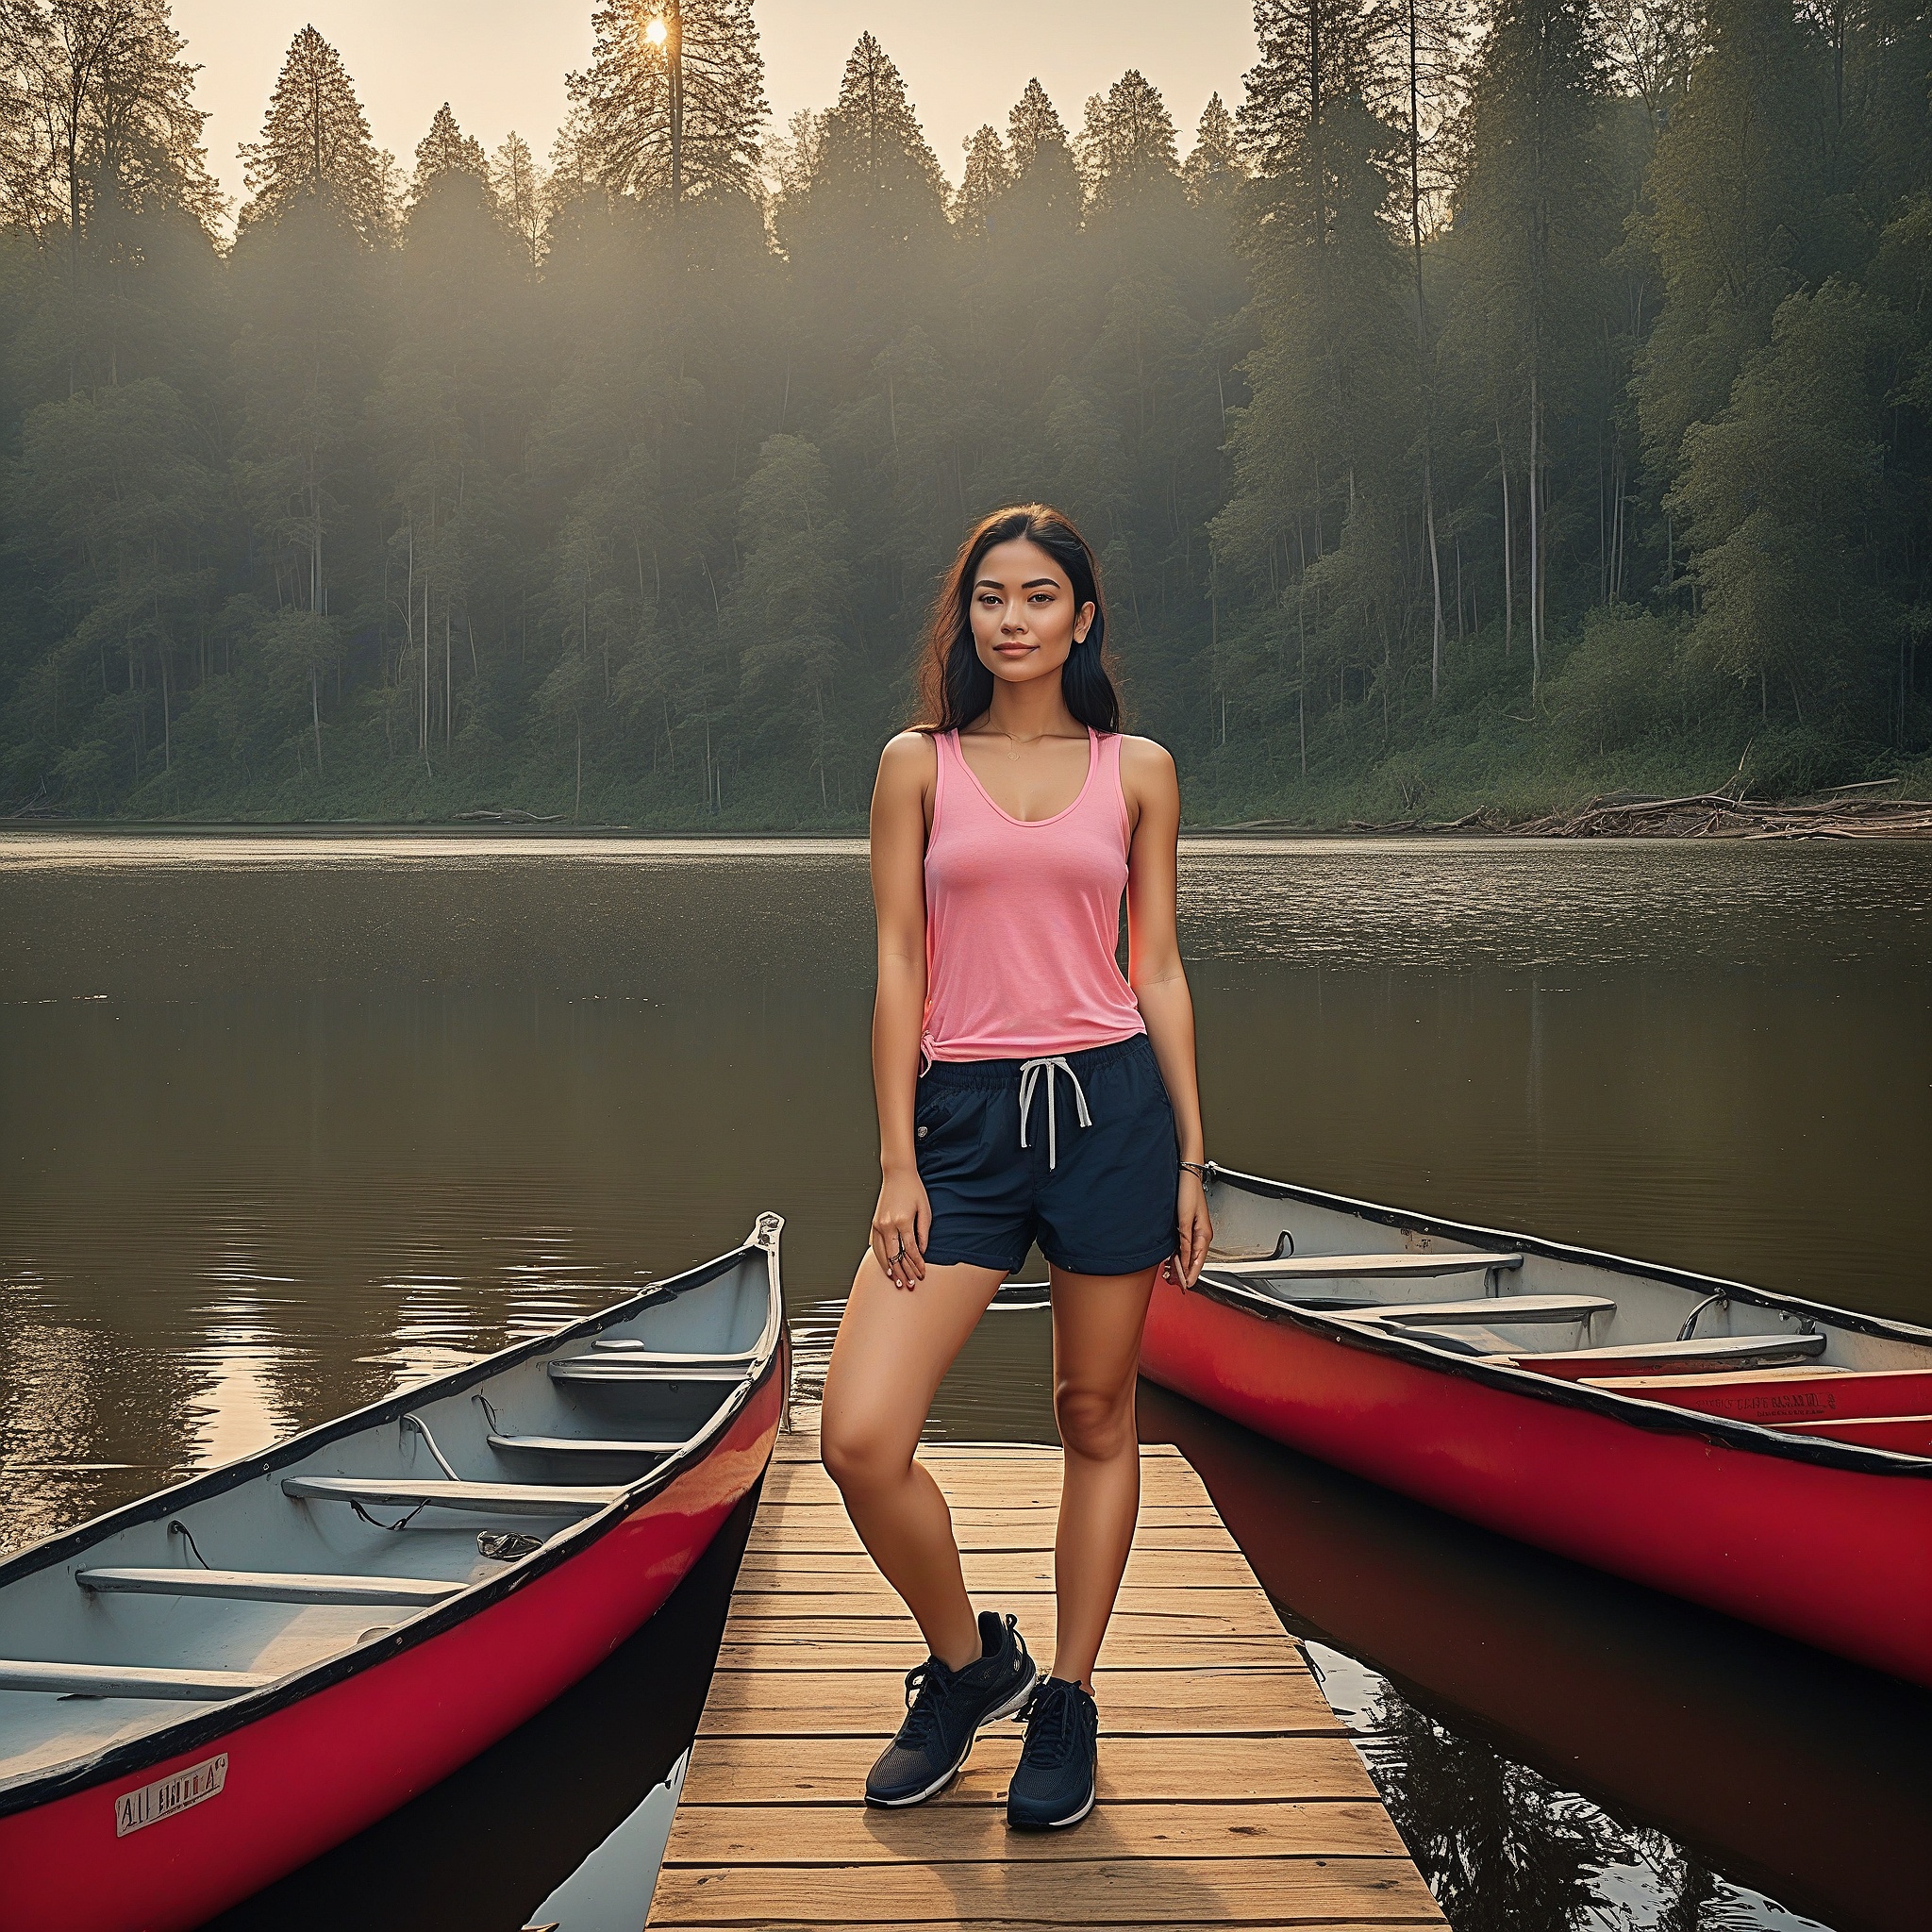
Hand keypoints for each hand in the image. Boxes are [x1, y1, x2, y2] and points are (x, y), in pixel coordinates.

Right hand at [871, 1167, 931, 1288]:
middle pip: (895, 1256)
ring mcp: (878, 1224)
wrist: (897, 1174)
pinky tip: (886, 1267)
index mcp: (902, 1221)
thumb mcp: (924, 1210)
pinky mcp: (874, 1223)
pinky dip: (881, 1258)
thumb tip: (922, 1251)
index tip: (922, 1273)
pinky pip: (875, 1246)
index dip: (917, 1264)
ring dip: (891, 1269)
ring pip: (883, 1254)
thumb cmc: (913, 1189)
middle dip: (904, 1272)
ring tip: (897, 1281)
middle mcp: (887, 1224)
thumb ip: (924, 1232)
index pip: (910, 1250)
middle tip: (910, 1284)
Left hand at [1163, 1168, 1212, 1287]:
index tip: (1185, 1285)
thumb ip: (1185, 1241)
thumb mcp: (1184, 1219)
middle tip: (1176, 1283)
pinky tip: (1173, 1260)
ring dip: (1182, 1264)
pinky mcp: (1189, 1226)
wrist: (1186, 1175)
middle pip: (1194, 1259)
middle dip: (1186, 1272)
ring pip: (1189, 1254)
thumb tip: (1183, 1259)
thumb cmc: (1188, 1192)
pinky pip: (1186, 1246)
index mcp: (1204, 1234)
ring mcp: (1196, 1231)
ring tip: (1172, 1275)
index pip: (1198, 1260)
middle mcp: (1202, 1234)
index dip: (1191, 1274)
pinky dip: (1180, 1255)